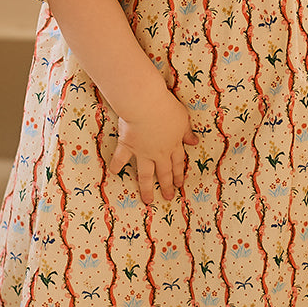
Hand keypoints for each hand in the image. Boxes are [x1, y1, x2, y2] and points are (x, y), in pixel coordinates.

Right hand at [109, 84, 198, 204]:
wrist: (147, 106)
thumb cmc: (167, 108)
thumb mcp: (183, 119)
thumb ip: (187, 133)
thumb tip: (194, 142)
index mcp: (173, 144)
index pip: (178, 162)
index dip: (179, 173)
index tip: (180, 185)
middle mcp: (159, 152)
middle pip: (164, 172)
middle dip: (167, 185)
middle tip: (168, 197)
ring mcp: (143, 151)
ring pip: (145, 174)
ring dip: (146, 188)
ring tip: (147, 200)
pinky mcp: (128, 145)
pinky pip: (121, 158)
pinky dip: (116, 165)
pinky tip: (113, 173)